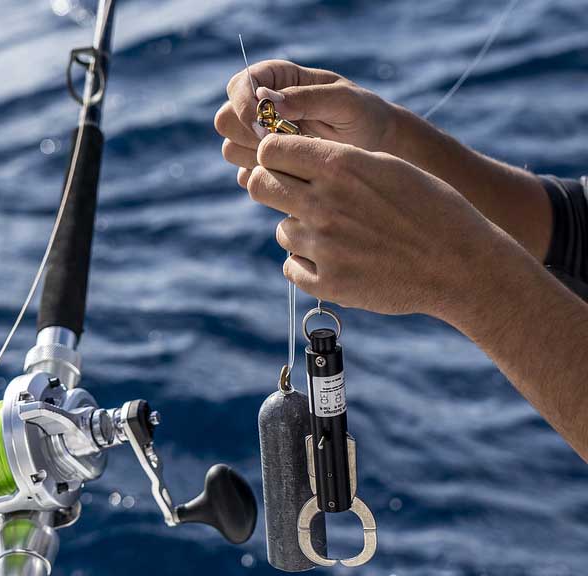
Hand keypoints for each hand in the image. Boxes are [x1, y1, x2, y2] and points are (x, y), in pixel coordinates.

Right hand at [214, 60, 396, 173]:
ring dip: (258, 158)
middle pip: (225, 119)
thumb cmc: (364, 117)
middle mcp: (261, 109)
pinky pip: (244, 176)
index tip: (265, 124)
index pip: (238, 85)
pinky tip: (294, 174)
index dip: (243, 104)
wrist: (374, 151)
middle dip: (248, 135)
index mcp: (277, 80)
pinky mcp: (263, 167)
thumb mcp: (344, 102)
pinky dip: (264, 177)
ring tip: (296, 158)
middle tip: (284, 144)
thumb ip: (308, 98)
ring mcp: (258, 140)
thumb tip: (269, 102)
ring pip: (230, 149)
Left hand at [248, 134, 508, 319]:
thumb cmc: (430, 209)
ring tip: (341, 236)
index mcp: (341, 166)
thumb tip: (293, 155)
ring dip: (301, 230)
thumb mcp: (388, 168)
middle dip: (272, 187)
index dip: (273, 155)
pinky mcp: (327, 283)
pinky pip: (291, 266)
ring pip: (282, 229)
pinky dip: (308, 264)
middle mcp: (324, 203)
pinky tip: (339, 261)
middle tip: (294, 196)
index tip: (285, 164)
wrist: (460, 265)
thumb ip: (338, 160)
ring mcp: (323, 246)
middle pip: (260, 185)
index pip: (270, 149)